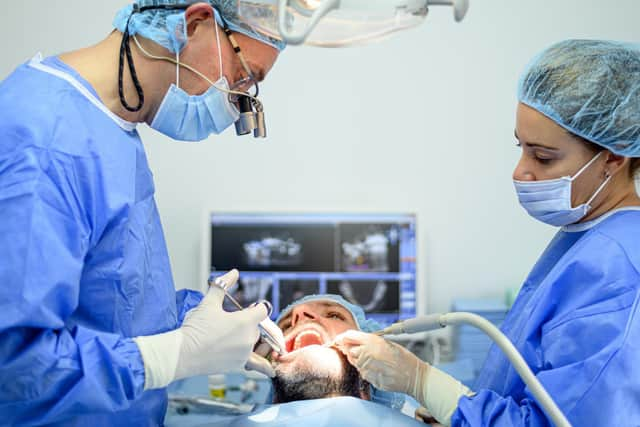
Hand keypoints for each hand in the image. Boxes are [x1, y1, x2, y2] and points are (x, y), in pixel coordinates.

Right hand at [134, 270, 272, 388]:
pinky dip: (259, 364)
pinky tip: (266, 368)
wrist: (182, 354)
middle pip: (258, 327)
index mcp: (245, 321)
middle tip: (233, 323)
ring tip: (238, 338)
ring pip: (256, 344)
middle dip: (250, 324)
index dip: (256, 307)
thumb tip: (234, 272)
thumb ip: (223, 285)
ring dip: (252, 340)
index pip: (262, 310)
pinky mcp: (238, 366)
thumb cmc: (195, 328)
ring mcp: (244, 353)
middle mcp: (249, 338)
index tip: (249, 308)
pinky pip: (255, 364)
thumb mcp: (209, 303)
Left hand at [333, 330, 423, 395]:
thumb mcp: (386, 342)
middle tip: (361, 352)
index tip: (339, 340)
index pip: (348, 336)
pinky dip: (367, 371)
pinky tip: (378, 370)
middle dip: (352, 351)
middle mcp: (367, 353)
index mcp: (372, 341)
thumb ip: (369, 341)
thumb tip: (355, 341)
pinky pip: (363, 374)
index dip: (342, 338)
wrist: (413, 375)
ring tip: (375, 362)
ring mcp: (368, 367)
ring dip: (360, 362)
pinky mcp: (370, 379)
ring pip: (355, 363)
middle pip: (349, 350)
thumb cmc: (403, 358)